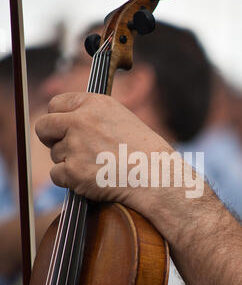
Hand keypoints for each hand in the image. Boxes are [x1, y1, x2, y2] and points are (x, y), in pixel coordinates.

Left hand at [35, 92, 173, 213]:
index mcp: (94, 103)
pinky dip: (70, 181)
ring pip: (55, 154)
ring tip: (96, 166)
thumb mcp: (120, 118)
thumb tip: (65, 122)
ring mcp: (75, 146)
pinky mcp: (73, 171)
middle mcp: (81, 121)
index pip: (56, 103)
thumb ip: (92, 116)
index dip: (57, 117)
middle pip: (44, 127)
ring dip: (69, 162)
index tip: (61, 127)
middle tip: (61, 147)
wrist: (155, 176)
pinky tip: (91, 179)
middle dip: (49, 138)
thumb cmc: (143, 151)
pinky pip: (57, 175)